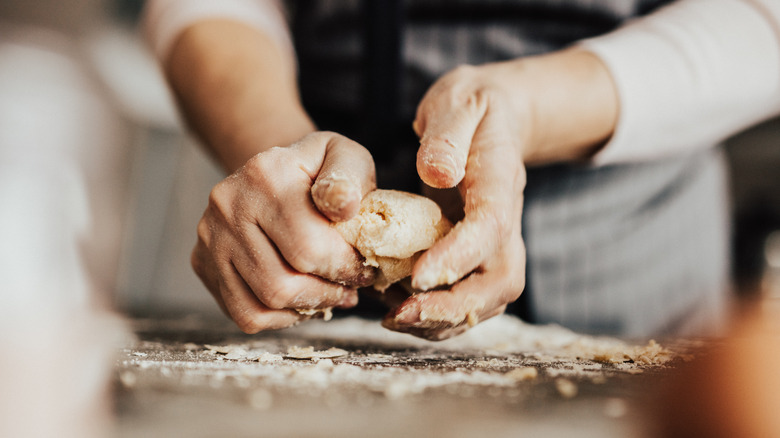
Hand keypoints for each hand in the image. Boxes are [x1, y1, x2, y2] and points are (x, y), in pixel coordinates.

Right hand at [192, 132, 376, 332]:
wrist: (273, 174)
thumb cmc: (317, 172)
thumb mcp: (344, 157)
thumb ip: (349, 178)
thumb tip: (344, 206)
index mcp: (265, 174)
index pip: (308, 247)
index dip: (346, 269)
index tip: (365, 270)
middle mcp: (228, 205)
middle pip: (282, 283)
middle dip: (328, 292)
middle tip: (350, 287)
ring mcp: (210, 237)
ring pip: (264, 303)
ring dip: (307, 307)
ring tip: (330, 293)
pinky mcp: (203, 263)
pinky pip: (244, 313)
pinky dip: (280, 317)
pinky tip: (302, 300)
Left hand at [382, 63, 528, 339]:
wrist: (496, 116)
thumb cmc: (472, 106)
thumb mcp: (457, 103)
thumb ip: (447, 135)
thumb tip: (438, 173)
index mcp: (500, 182)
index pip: (489, 228)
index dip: (457, 257)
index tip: (417, 276)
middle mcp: (506, 221)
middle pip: (499, 281)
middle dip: (453, 307)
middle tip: (400, 314)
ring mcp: (497, 242)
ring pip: (487, 299)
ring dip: (444, 319)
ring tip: (393, 318)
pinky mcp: (480, 254)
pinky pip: (469, 296)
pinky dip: (438, 313)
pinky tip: (399, 308)